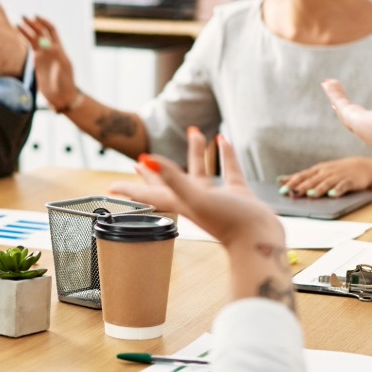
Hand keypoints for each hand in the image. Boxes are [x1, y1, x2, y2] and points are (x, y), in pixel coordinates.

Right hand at [15, 15, 77, 110]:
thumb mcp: (65, 67)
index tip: (36, 17)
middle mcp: (50, 49)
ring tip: (16, 25)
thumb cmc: (66, 81)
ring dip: (25, 32)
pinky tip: (15, 39)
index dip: (44, 22)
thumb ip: (58, 55)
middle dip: (32, 24)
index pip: (50, 30)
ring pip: (32, 40)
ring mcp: (42, 56)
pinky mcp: (36, 63)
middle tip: (22, 18)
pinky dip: (22, 43)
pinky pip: (28, 50)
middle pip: (40, 33)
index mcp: (58, 48)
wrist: (61, 95)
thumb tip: (49, 45)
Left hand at [111, 130, 277, 249]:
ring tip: (195, 131)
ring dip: (196, 152)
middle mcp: (194, 200)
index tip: (111, 187)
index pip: (147, 195)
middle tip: (140, 159)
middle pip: (168, 181)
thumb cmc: (227, 222)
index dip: (129, 190)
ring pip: (201, 170)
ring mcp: (216, 198)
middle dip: (155, 170)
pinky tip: (224, 140)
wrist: (261, 239)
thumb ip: (172, 178)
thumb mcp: (195, 197)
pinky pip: (229, 169)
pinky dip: (225, 154)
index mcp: (179, 203)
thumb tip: (146, 160)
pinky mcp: (238, 194)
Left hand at [277, 156, 371, 198]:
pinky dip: (338, 190)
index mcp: (318, 170)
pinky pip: (344, 186)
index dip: (292, 182)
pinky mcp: (351, 181)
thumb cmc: (337, 171)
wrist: (364, 166)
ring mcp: (339, 176)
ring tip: (311, 195)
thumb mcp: (319, 172)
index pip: (303, 175)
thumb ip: (302, 177)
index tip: (282, 189)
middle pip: (313, 180)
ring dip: (318, 189)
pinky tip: (333, 195)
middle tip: (292, 194)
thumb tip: (281, 181)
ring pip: (327, 183)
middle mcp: (327, 172)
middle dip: (302, 187)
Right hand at [320, 81, 371, 160]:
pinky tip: (327, 82)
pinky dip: (334, 93)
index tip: (360, 109)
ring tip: (327, 84)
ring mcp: (361, 126)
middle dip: (344, 106)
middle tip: (336, 96)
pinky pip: (341, 104)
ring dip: (335, 96)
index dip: (366, 114)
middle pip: (354, 117)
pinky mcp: (353, 119)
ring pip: (344, 110)